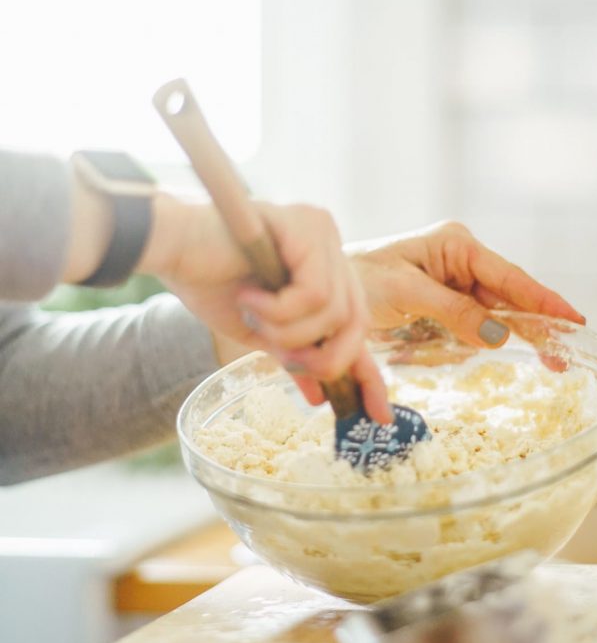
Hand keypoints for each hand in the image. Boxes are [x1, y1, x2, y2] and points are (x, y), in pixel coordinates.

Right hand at [141, 194, 390, 422]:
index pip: (357, 323)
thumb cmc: (207, 282)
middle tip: (288, 361)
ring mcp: (322, 231)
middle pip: (357, 321)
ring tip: (253, 316)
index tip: (380, 416)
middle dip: (325, 357)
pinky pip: (315, 292)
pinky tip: (249, 297)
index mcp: (322, 266)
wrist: (169, 246)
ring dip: (289, 332)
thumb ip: (295, 355)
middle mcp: (330, 244)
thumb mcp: (261, 331)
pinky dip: (280, 310)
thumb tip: (320, 396)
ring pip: (335, 311)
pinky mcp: (307, 226)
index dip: (370, 374)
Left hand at [348, 221, 583, 348]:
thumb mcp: (405, 293)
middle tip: (562, 357)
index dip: (544, 300)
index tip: (575, 319)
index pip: (509, 276)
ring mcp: (453, 283)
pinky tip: (470, 351)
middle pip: (508, 298)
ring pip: (492, 317)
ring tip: (533, 358)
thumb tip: (500, 335)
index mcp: (455, 244)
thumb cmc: (357, 279)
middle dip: (533, 325)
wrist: (322, 293)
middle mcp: (460, 260)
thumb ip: (454, 311)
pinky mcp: (443, 306)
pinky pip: (470, 328)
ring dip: (503, 338)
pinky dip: (473, 344)